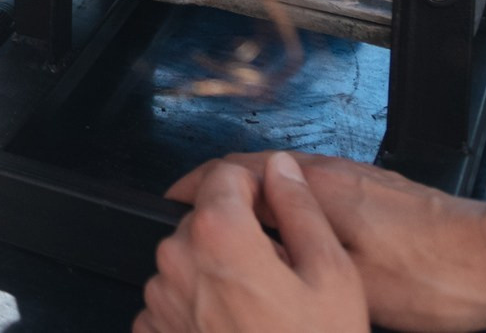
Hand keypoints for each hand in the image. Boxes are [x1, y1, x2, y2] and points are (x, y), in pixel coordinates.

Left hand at [139, 154, 367, 332]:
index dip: (255, 189)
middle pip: (204, 221)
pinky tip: (236, 331)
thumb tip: (281, 169)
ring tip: (261, 312)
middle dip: (239, 238)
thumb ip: (301, 210)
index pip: (224, 176)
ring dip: (217, 274)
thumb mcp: (332, 276)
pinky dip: (199, 308)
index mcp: (218, 234)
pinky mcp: (153, 331)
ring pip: (189, 262)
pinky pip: (174, 302)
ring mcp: (159, 299)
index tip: (275, 212)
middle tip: (280, 277)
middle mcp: (176, 259)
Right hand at [157, 153, 485, 331]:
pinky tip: (291, 235)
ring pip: (287, 179)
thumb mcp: (350, 281)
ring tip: (238, 230)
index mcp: (316, 187)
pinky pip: (314, 189)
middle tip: (196, 219)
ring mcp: (356, 177)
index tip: (173, 201)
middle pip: (258, 169)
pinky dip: (287, 204)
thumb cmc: (435, 277)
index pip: (236, 171)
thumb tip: (252, 245)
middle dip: (221, 190)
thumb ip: (294, 253)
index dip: (197, 186)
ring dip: (256, 197)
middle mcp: (331, 171)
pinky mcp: (376, 190)